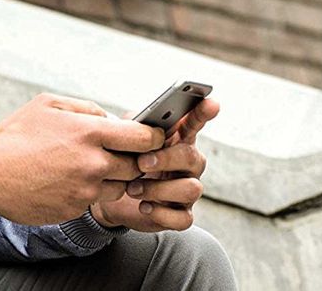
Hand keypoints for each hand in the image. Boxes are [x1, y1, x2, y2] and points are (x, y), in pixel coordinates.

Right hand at [0, 93, 163, 225]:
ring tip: (87, 167)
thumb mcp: (49, 104)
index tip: (149, 137)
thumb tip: (111, 118)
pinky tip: (67, 181)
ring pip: (119, 188)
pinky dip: (88, 192)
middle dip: (132, 160)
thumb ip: (86, 108)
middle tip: (117, 153)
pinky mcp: (74, 210)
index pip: (145, 138)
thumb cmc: (15, 135)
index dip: (152, 137)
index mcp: (90, 133)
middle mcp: (93, 164)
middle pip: (137, 166)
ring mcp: (85, 190)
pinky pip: (94, 201)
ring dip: (112, 179)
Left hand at [90, 97, 218, 231]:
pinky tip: (144, 206)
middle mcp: (188, 165)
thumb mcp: (125, 141)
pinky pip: (183, 218)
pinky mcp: (180, 215)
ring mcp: (187, 189)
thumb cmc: (124, 162)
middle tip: (141, 162)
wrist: (109, 197)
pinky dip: (162, 213)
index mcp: (177, 141)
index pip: (194, 123)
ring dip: (159, 189)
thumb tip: (138, 125)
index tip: (211, 103)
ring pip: (191, 189)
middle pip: (192, 157)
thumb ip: (134, 128)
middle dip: (166, 159)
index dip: (203, 114)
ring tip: (133, 188)